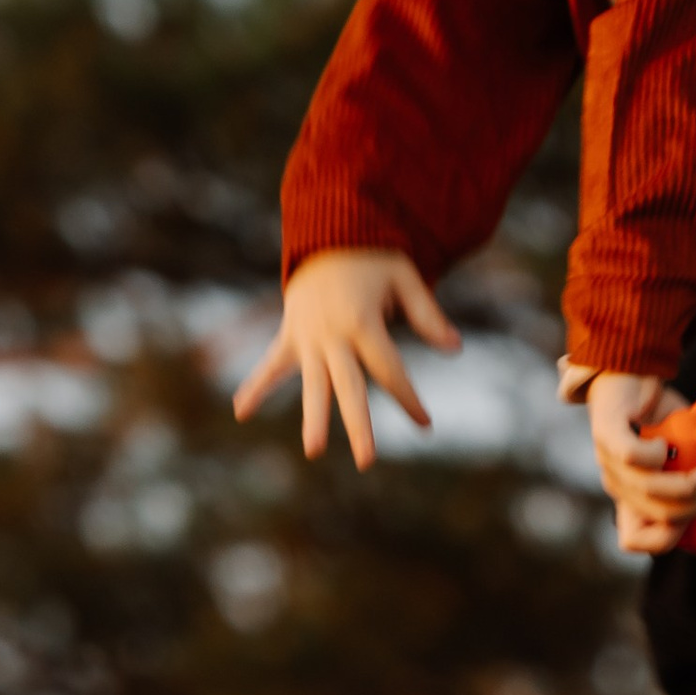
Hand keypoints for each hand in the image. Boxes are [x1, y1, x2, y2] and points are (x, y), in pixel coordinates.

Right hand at [235, 250, 459, 470]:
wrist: (324, 233)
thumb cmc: (372, 258)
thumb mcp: (404, 277)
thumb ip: (427, 315)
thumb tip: (455, 348)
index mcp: (364, 322)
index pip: (390, 370)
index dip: (408, 399)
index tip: (424, 424)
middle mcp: (333, 335)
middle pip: (349, 388)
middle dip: (358, 425)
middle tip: (366, 461)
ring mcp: (308, 338)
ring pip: (312, 384)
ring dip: (312, 418)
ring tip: (313, 451)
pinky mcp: (290, 336)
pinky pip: (271, 364)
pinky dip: (256, 386)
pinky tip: (240, 412)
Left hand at [588, 371, 695, 554]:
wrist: (626, 370)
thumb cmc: (657, 409)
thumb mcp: (690, 437)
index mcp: (631, 496)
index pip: (636, 541)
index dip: (673, 534)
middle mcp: (618, 485)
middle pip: (662, 516)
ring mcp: (609, 463)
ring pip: (651, 490)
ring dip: (691, 481)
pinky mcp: (607, 435)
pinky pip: (634, 457)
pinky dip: (658, 454)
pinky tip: (666, 442)